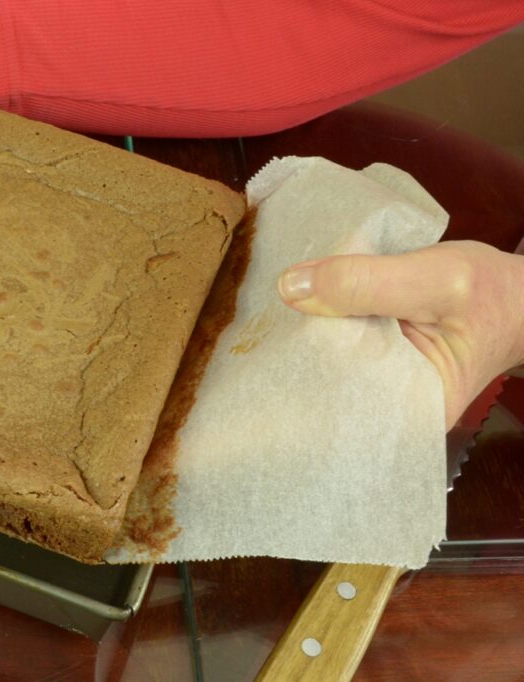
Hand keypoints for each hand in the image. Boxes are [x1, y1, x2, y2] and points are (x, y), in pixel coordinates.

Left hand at [278, 240, 523, 429]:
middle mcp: (386, 408)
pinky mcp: (372, 360)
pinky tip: (300, 306)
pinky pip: (335, 345)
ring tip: (274, 310)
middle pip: (320, 381)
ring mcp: (377, 385)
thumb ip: (366, 283)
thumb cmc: (493, 294)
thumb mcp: (435, 280)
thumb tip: (289, 287)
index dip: (293, 370)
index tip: (261, 340)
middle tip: (261, 317)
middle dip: (292, 350)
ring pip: (322, 361)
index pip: (329, 399)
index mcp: (407, 412)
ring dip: (301, 332)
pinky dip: (319, 322)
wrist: (521, 295)